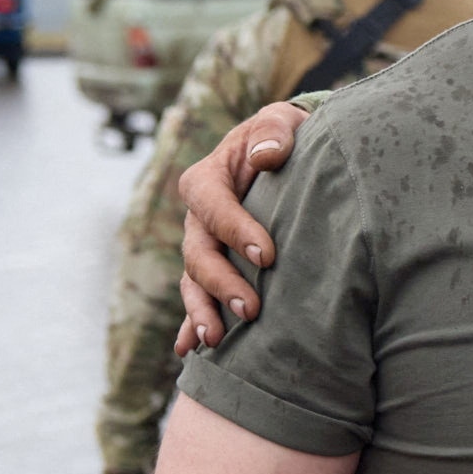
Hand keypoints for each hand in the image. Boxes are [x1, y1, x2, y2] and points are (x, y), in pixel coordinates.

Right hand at [171, 102, 309, 354]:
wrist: (284, 155)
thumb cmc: (283, 138)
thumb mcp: (280, 122)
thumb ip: (274, 132)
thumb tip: (268, 154)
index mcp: (208, 179)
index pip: (213, 205)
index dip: (235, 229)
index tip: (268, 255)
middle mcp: (198, 218)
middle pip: (198, 253)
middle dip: (220, 283)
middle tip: (250, 309)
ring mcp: (203, 246)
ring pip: (193, 283)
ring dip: (202, 312)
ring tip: (216, 340)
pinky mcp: (216, 268)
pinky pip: (199, 299)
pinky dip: (191, 324)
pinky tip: (189, 351)